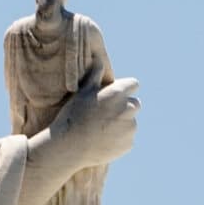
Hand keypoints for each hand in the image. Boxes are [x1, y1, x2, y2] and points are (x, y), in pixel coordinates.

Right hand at [15, 62, 139, 204]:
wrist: (69, 146)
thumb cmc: (73, 115)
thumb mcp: (82, 92)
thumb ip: (95, 75)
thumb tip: (98, 58)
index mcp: (118, 93)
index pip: (133, 85)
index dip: (123, 89)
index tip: (114, 96)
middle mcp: (128, 109)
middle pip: (135, 104)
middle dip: (124, 107)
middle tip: (105, 114)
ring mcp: (130, 128)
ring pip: (130, 122)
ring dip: (121, 124)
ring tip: (100, 129)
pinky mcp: (128, 144)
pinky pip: (127, 138)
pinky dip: (119, 139)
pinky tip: (102, 140)